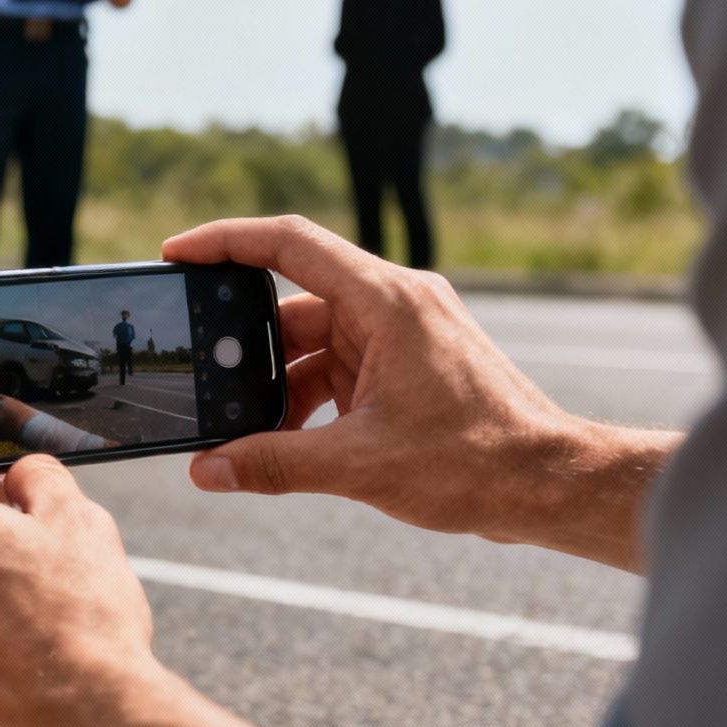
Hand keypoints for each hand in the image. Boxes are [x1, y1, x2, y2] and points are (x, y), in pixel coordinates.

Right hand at [163, 217, 671, 564]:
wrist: (551, 484)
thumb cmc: (477, 463)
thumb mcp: (359, 465)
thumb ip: (273, 464)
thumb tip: (207, 471)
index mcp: (385, 301)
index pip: (288, 243)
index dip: (225, 242)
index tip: (176, 254)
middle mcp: (394, 303)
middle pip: (294, 303)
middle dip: (247, 346)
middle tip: (204, 378)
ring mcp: (404, 332)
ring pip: (315, 343)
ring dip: (279, 384)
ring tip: (247, 431)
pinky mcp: (409, 363)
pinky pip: (340, 367)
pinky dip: (309, 398)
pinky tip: (287, 440)